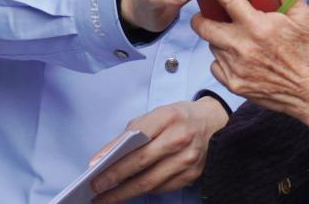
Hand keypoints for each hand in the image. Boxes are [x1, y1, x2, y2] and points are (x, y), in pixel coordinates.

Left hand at [89, 97, 228, 202]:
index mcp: (168, 117)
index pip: (136, 137)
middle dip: (114, 177)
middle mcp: (180, 138)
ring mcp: (187, 159)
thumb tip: (106, 154)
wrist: (214, 123)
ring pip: (150, 182)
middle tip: (95, 187)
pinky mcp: (192, 175)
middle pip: (141, 163)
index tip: (94, 165)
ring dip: (124, 192)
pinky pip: (161, 188)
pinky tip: (129, 193)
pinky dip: (143, 192)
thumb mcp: (158, 113)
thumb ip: (133, 131)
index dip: (113, 153)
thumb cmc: (180, 117)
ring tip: (106, 197)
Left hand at [192, 0, 308, 136]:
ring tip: (234, 36)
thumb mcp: (303, 16)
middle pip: (204, 26)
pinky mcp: (234, 85)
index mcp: (258, 27)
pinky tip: (238, 57)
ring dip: (217, 38)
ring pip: (211, 46)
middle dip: (202, 17)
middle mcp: (243, 48)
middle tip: (210, 13)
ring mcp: (236, 68)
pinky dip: (222, 60)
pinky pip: (216, 66)